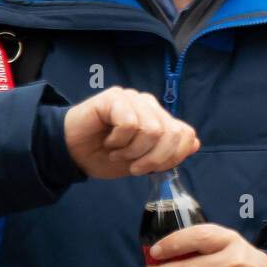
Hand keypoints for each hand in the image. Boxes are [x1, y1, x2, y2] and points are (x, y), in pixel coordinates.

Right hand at [63, 87, 199, 178]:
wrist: (71, 153)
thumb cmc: (105, 156)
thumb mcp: (140, 162)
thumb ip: (166, 153)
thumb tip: (195, 143)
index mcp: (159, 118)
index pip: (185, 133)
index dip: (173, 156)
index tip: (151, 169)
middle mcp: (149, 105)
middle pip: (171, 133)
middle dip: (153, 159)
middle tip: (133, 166)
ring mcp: (132, 98)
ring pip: (152, 129)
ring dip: (131, 151)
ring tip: (117, 152)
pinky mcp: (114, 97)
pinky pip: (129, 123)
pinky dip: (118, 141)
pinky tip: (108, 142)